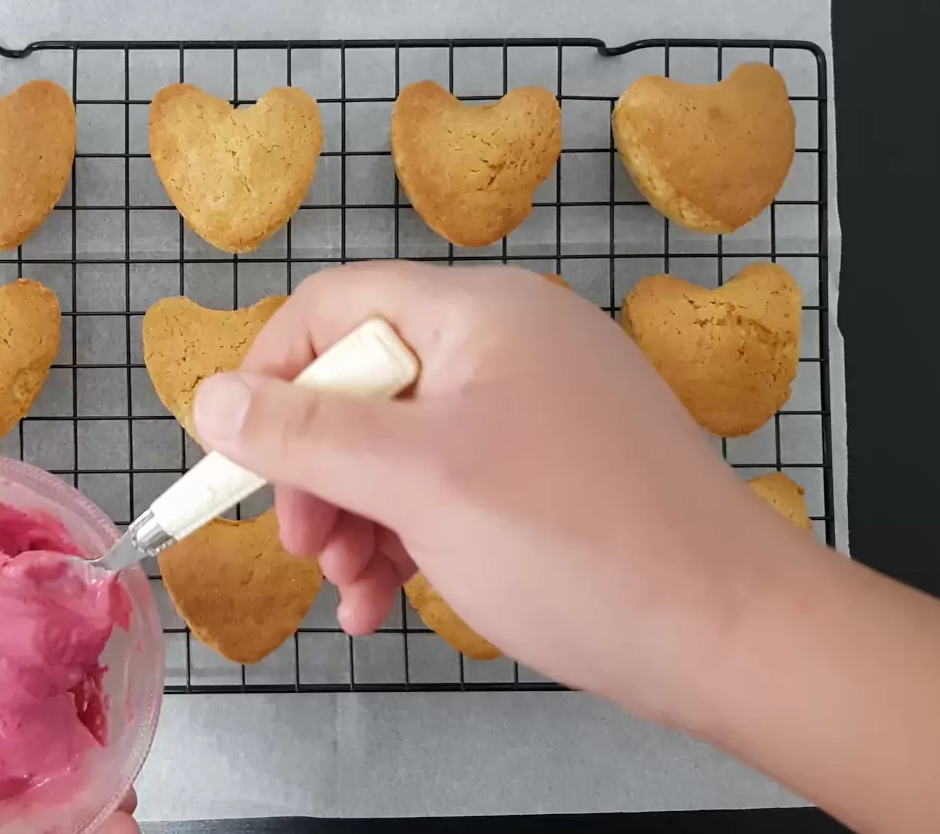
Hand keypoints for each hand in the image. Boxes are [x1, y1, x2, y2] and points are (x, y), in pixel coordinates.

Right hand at [191, 261, 794, 720]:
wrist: (731, 633)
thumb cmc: (570, 538)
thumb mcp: (417, 481)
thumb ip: (304, 436)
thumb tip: (208, 398)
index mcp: (478, 313)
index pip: (333, 306)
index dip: (271, 375)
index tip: (242, 458)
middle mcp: (506, 345)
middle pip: (364, 384)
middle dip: (318, 471)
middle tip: (304, 547)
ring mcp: (535, 412)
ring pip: (402, 448)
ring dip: (357, 520)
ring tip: (349, 594)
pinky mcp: (554, 475)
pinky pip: (451, 487)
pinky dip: (409, 538)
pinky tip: (383, 604)